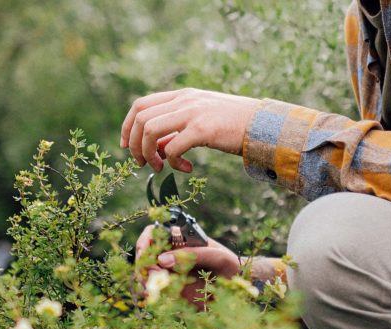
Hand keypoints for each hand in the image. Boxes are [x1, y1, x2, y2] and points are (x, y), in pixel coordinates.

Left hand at [121, 88, 259, 171]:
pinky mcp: (203, 129)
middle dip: (135, 144)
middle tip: (143, 163)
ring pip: (149, 130)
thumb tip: (158, 147)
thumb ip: (178, 128)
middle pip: (140, 118)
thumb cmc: (235, 126)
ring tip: (160, 167)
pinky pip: (173, 148)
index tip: (127, 146)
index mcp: (183, 96)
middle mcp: (184, 100)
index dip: (127, 126)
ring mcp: (193, 113)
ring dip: (149, 153)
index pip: (141, 105)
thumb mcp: (202, 120)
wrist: (264, 124)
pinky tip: (187, 169)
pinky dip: (174, 163)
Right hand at [135, 225, 240, 306]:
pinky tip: (165, 299)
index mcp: (180, 240)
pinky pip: (154, 293)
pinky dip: (154, 296)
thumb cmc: (229, 264)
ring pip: (144, 275)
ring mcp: (169, 273)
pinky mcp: (171, 291)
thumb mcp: (216, 256)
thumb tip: (162, 259)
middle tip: (158, 276)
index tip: (146, 253)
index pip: (153, 233)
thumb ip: (191, 255)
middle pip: (144, 256)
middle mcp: (170, 254)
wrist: (239, 287)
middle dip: (144, 266)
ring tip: (162, 289)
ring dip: (146, 282)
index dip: (145, 241)